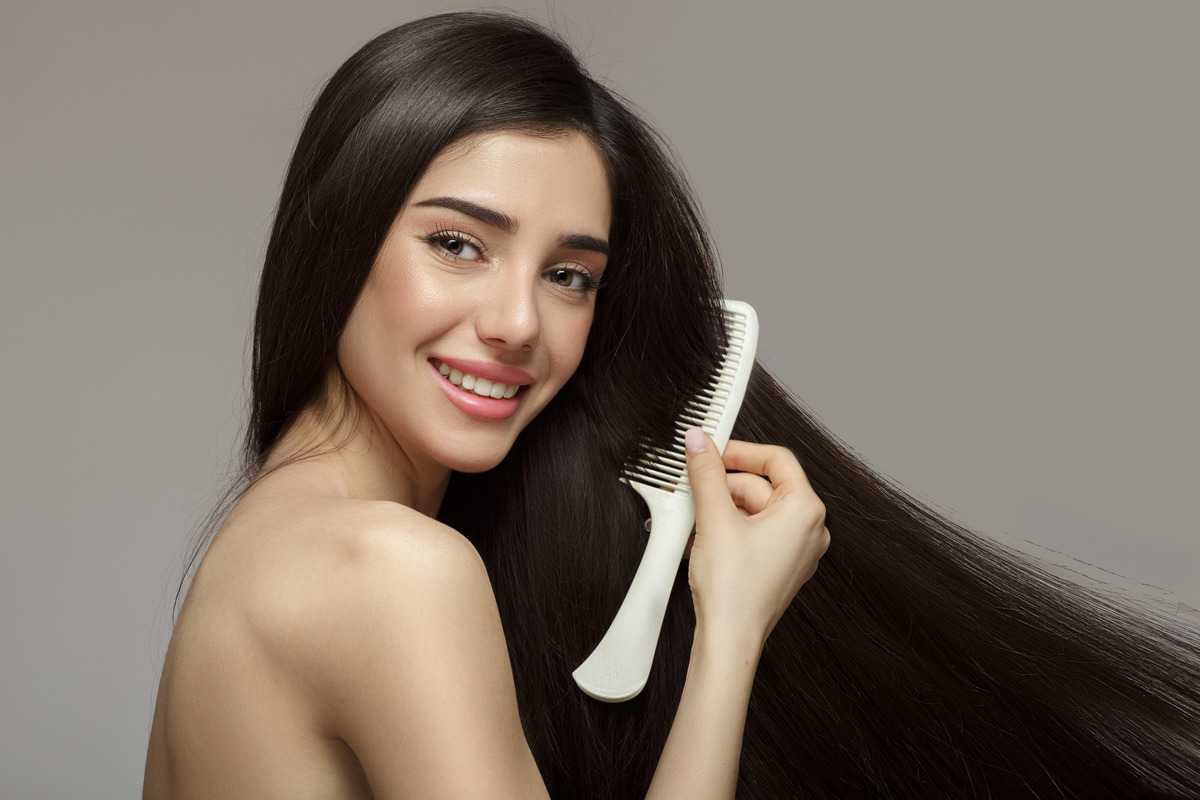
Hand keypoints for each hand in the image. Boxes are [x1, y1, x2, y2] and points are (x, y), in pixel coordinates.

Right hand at [683, 429, 829, 647]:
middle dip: (719, 486)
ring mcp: (793, 551)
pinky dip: (722, 530)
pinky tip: (694, 536)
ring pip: (751, 512)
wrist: (729, 640)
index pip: (776, 459)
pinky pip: (750, 535)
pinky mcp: (775, 567)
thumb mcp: (714, 519)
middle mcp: (807, 530)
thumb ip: (706, 473)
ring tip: (686, 516)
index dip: (740, 450)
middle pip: (759, 487)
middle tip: (690, 484)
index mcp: (805, 511)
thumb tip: (699, 443)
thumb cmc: (734, 590)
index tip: (713, 449)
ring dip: (715, 510)